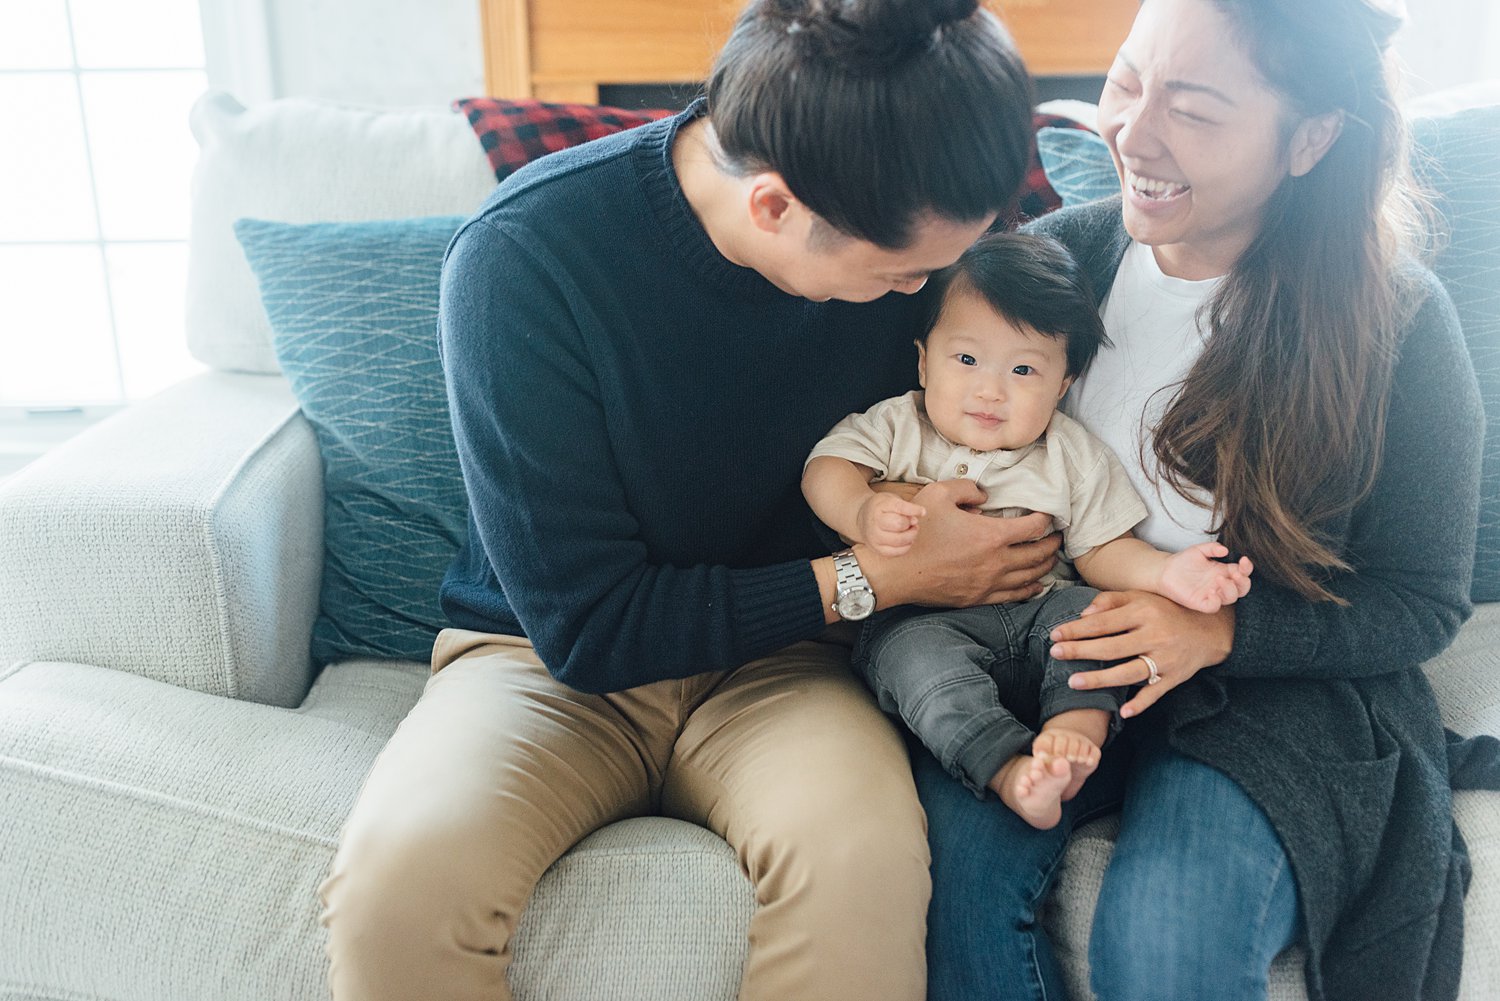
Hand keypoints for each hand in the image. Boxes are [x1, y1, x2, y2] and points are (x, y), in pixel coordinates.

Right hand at [856, 492, 925, 556]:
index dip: (914, 510)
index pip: (900, 507)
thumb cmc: (881, 508)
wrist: (862, 518)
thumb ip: (905, 507)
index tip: (923, 511)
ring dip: (911, 536)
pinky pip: (896, 552)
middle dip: (911, 524)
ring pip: (899, 541)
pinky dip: (906, 547)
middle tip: (913, 522)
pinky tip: (906, 541)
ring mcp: (874, 537)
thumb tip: (915, 520)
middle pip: (899, 525)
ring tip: (911, 531)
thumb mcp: (891, 499)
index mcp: (879, 506)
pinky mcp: (877, 549)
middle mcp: (874, 522)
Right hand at [859, 479, 1060, 607]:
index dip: (1045, 519)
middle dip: (1052, 544)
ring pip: (1029, 578)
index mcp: (991, 535)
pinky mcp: (977, 598)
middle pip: (1037, 554)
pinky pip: (1013, 597)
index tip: (1048, 514)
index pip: (1032, 527)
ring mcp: (988, 584)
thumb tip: (984, 495)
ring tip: (1051, 558)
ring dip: (1045, 567)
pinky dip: (1029, 590)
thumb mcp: (938, 494)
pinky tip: (1035, 586)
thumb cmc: (916, 531)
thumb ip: (967, 488)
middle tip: (1058, 537)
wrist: (895, 571)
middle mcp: (996, 562)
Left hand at [1049, 590, 1233, 718]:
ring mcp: (1166, 658)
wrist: (1210, 628)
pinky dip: (1141, 703)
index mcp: (1144, 612)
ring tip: (1073, 682)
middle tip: (1055, 654)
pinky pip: (1156, 692)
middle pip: (1111, 647)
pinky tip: (1123, 711)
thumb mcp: (1142, 597)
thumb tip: (1084, 613)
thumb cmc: (1166, 610)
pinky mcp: (1175, 676)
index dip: (1077, 629)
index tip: (1054, 635)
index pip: (1103, 622)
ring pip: (1129, 672)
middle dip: (1080, 652)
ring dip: (1100, 680)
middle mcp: (1155, 635)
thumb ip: (1112, 601)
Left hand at [1158, 542, 1252, 612]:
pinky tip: (1211, 591)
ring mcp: (1211, 594)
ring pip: (1231, 598)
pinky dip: (1216, 601)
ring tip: (1219, 578)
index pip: (1243, 572)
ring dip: (1230, 589)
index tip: (1244, 559)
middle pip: (1242, 588)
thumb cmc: (1183, 561)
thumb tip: (1225, 550)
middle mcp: (1220, 584)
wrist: (1164, 570)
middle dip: (1243, 581)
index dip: (1247, 568)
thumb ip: (1212, 548)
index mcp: (1223, 571)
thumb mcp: (1199, 550)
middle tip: (1235, 573)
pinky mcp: (1200, 602)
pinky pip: (1213, 607)